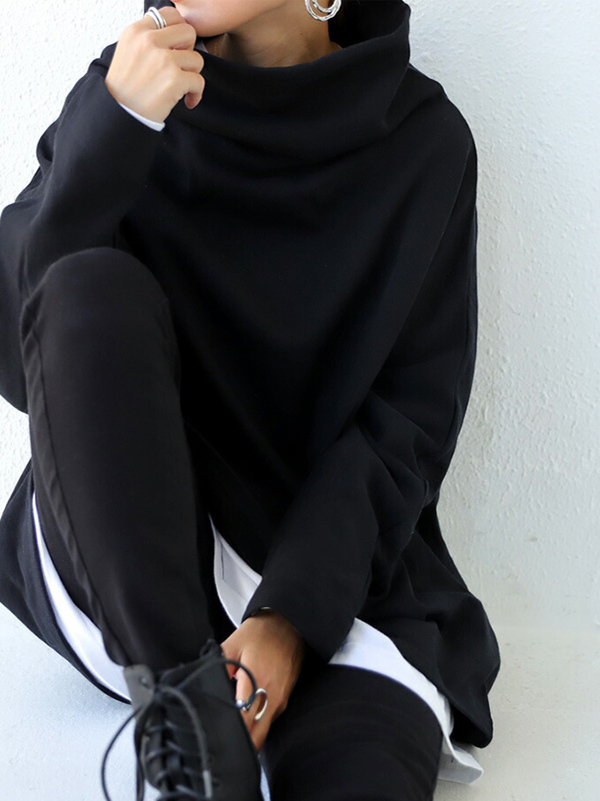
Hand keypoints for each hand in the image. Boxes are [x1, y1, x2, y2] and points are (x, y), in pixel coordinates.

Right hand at [105, 5, 204, 124]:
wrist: (120, 115)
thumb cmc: (125, 90)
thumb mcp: (128, 52)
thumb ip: (148, 40)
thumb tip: (175, 36)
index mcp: (136, 31)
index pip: (169, 14)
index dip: (179, 31)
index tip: (177, 47)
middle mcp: (149, 41)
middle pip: (188, 32)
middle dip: (189, 50)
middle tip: (180, 66)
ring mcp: (163, 59)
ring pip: (197, 59)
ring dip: (192, 74)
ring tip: (181, 86)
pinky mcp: (174, 79)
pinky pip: (199, 81)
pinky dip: (196, 94)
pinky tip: (187, 100)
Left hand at [220, 610, 306, 751]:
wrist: (290, 625)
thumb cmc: (261, 633)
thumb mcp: (233, 644)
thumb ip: (218, 667)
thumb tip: (206, 687)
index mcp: (256, 679)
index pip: (243, 719)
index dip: (229, 732)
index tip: (215, 736)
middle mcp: (271, 695)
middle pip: (255, 735)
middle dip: (238, 743)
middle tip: (220, 743)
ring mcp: (280, 700)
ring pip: (263, 732)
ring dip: (249, 736)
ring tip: (230, 733)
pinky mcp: (285, 700)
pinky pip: (269, 722)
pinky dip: (257, 726)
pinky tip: (245, 721)